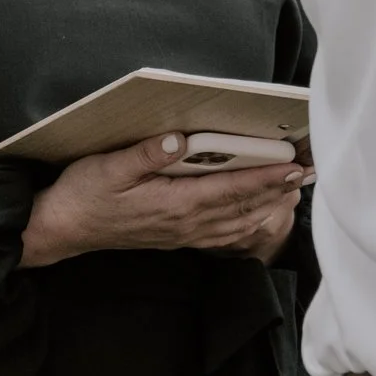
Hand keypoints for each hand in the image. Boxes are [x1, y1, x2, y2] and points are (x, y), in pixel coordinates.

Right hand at [21, 134, 305, 267]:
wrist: (64, 230)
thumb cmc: (84, 193)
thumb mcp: (106, 167)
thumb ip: (144, 155)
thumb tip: (178, 139)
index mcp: (174, 204)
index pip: (231, 189)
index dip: (266, 176)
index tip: (294, 164)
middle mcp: (186, 223)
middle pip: (245, 206)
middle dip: (280, 188)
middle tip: (311, 169)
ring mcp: (185, 233)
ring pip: (241, 221)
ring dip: (272, 204)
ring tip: (297, 186)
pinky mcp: (181, 236)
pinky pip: (226, 233)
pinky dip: (252, 221)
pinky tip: (265, 211)